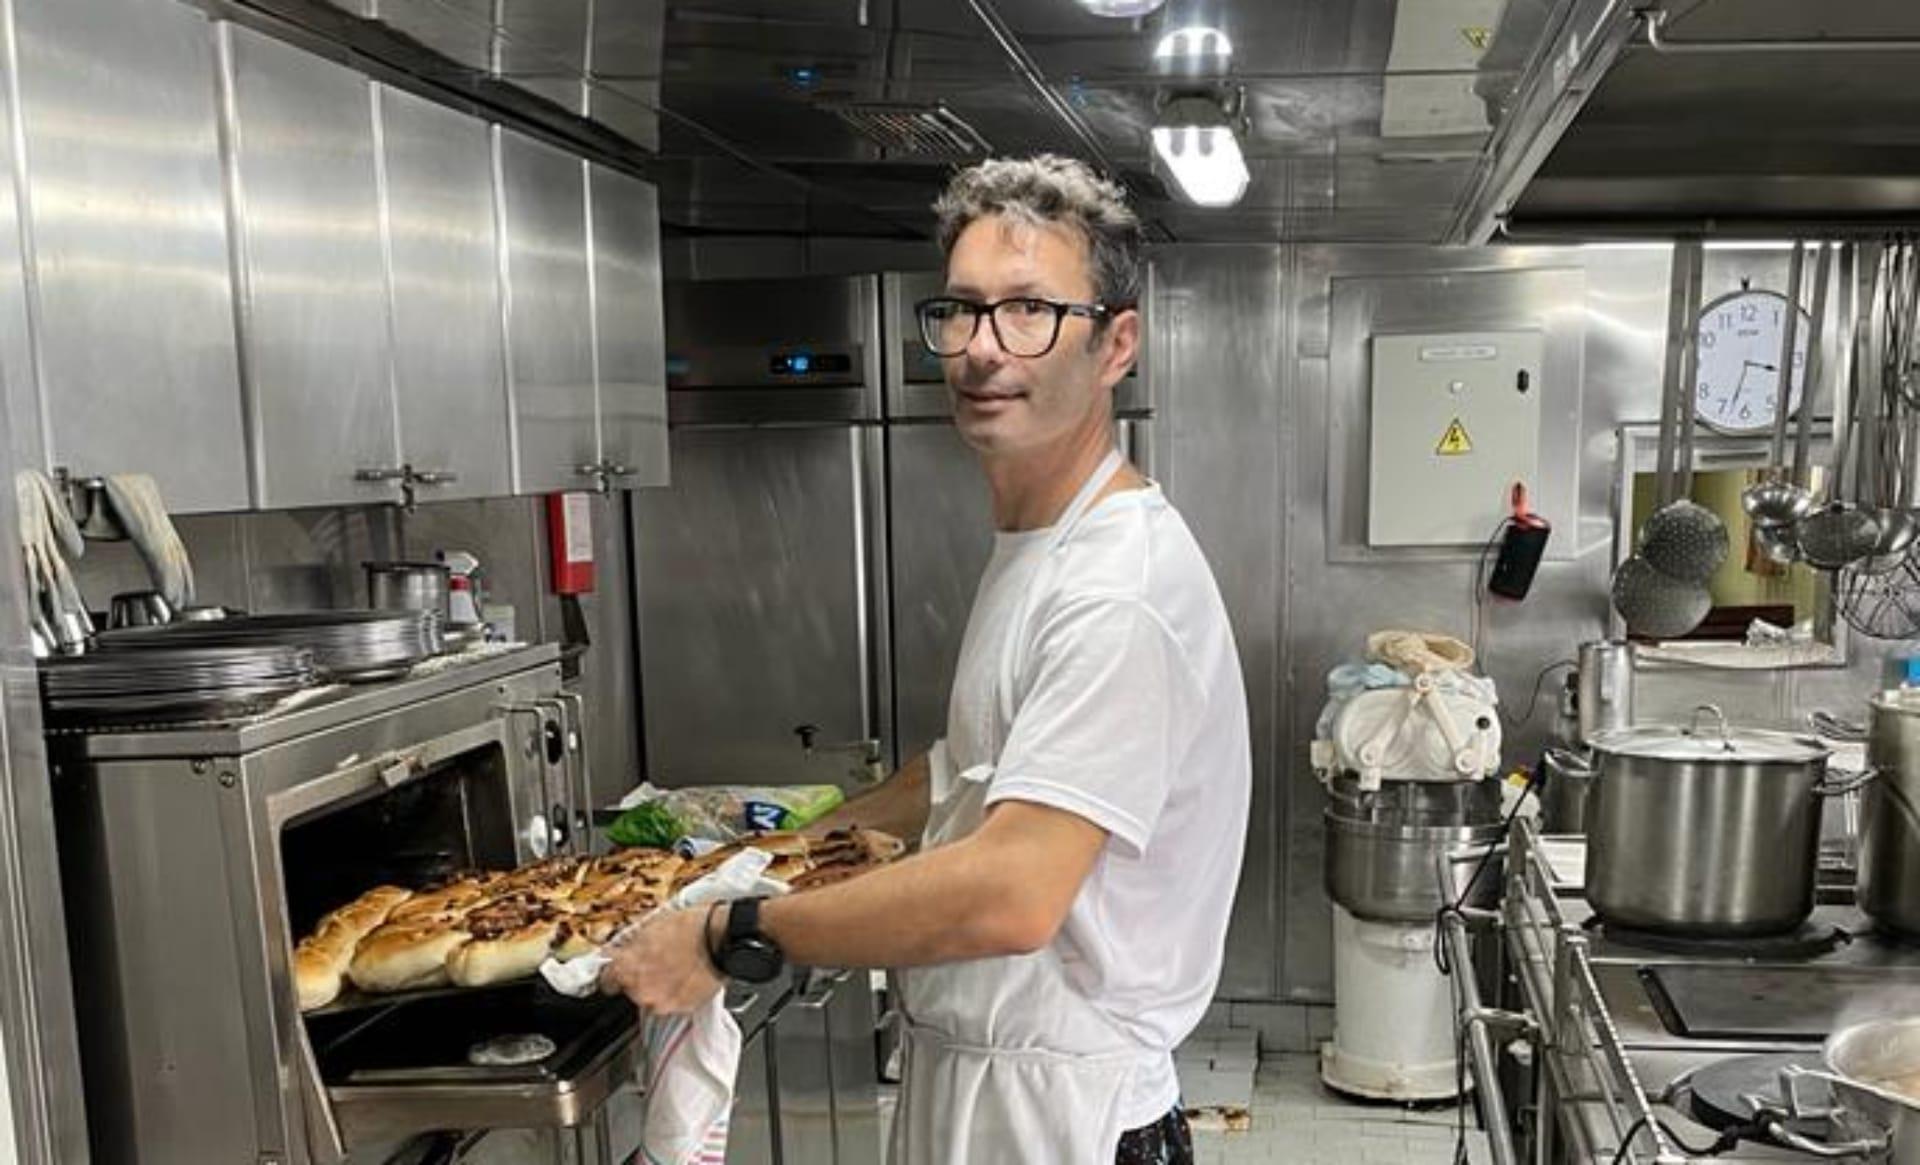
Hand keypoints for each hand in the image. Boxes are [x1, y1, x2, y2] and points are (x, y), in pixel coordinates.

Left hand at [598, 905, 724, 1014]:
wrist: (722, 938)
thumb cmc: (691, 927)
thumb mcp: (652, 925)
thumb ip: (631, 944)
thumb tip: (622, 950)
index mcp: (627, 967)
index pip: (606, 980)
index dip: (614, 973)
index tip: (618, 971)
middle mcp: (640, 990)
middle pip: (631, 989)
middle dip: (641, 977)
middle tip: (657, 961)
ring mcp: (661, 1002)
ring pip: (651, 997)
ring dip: (659, 987)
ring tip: (676, 968)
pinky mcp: (682, 1009)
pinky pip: (672, 1003)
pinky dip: (676, 993)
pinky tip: (686, 976)